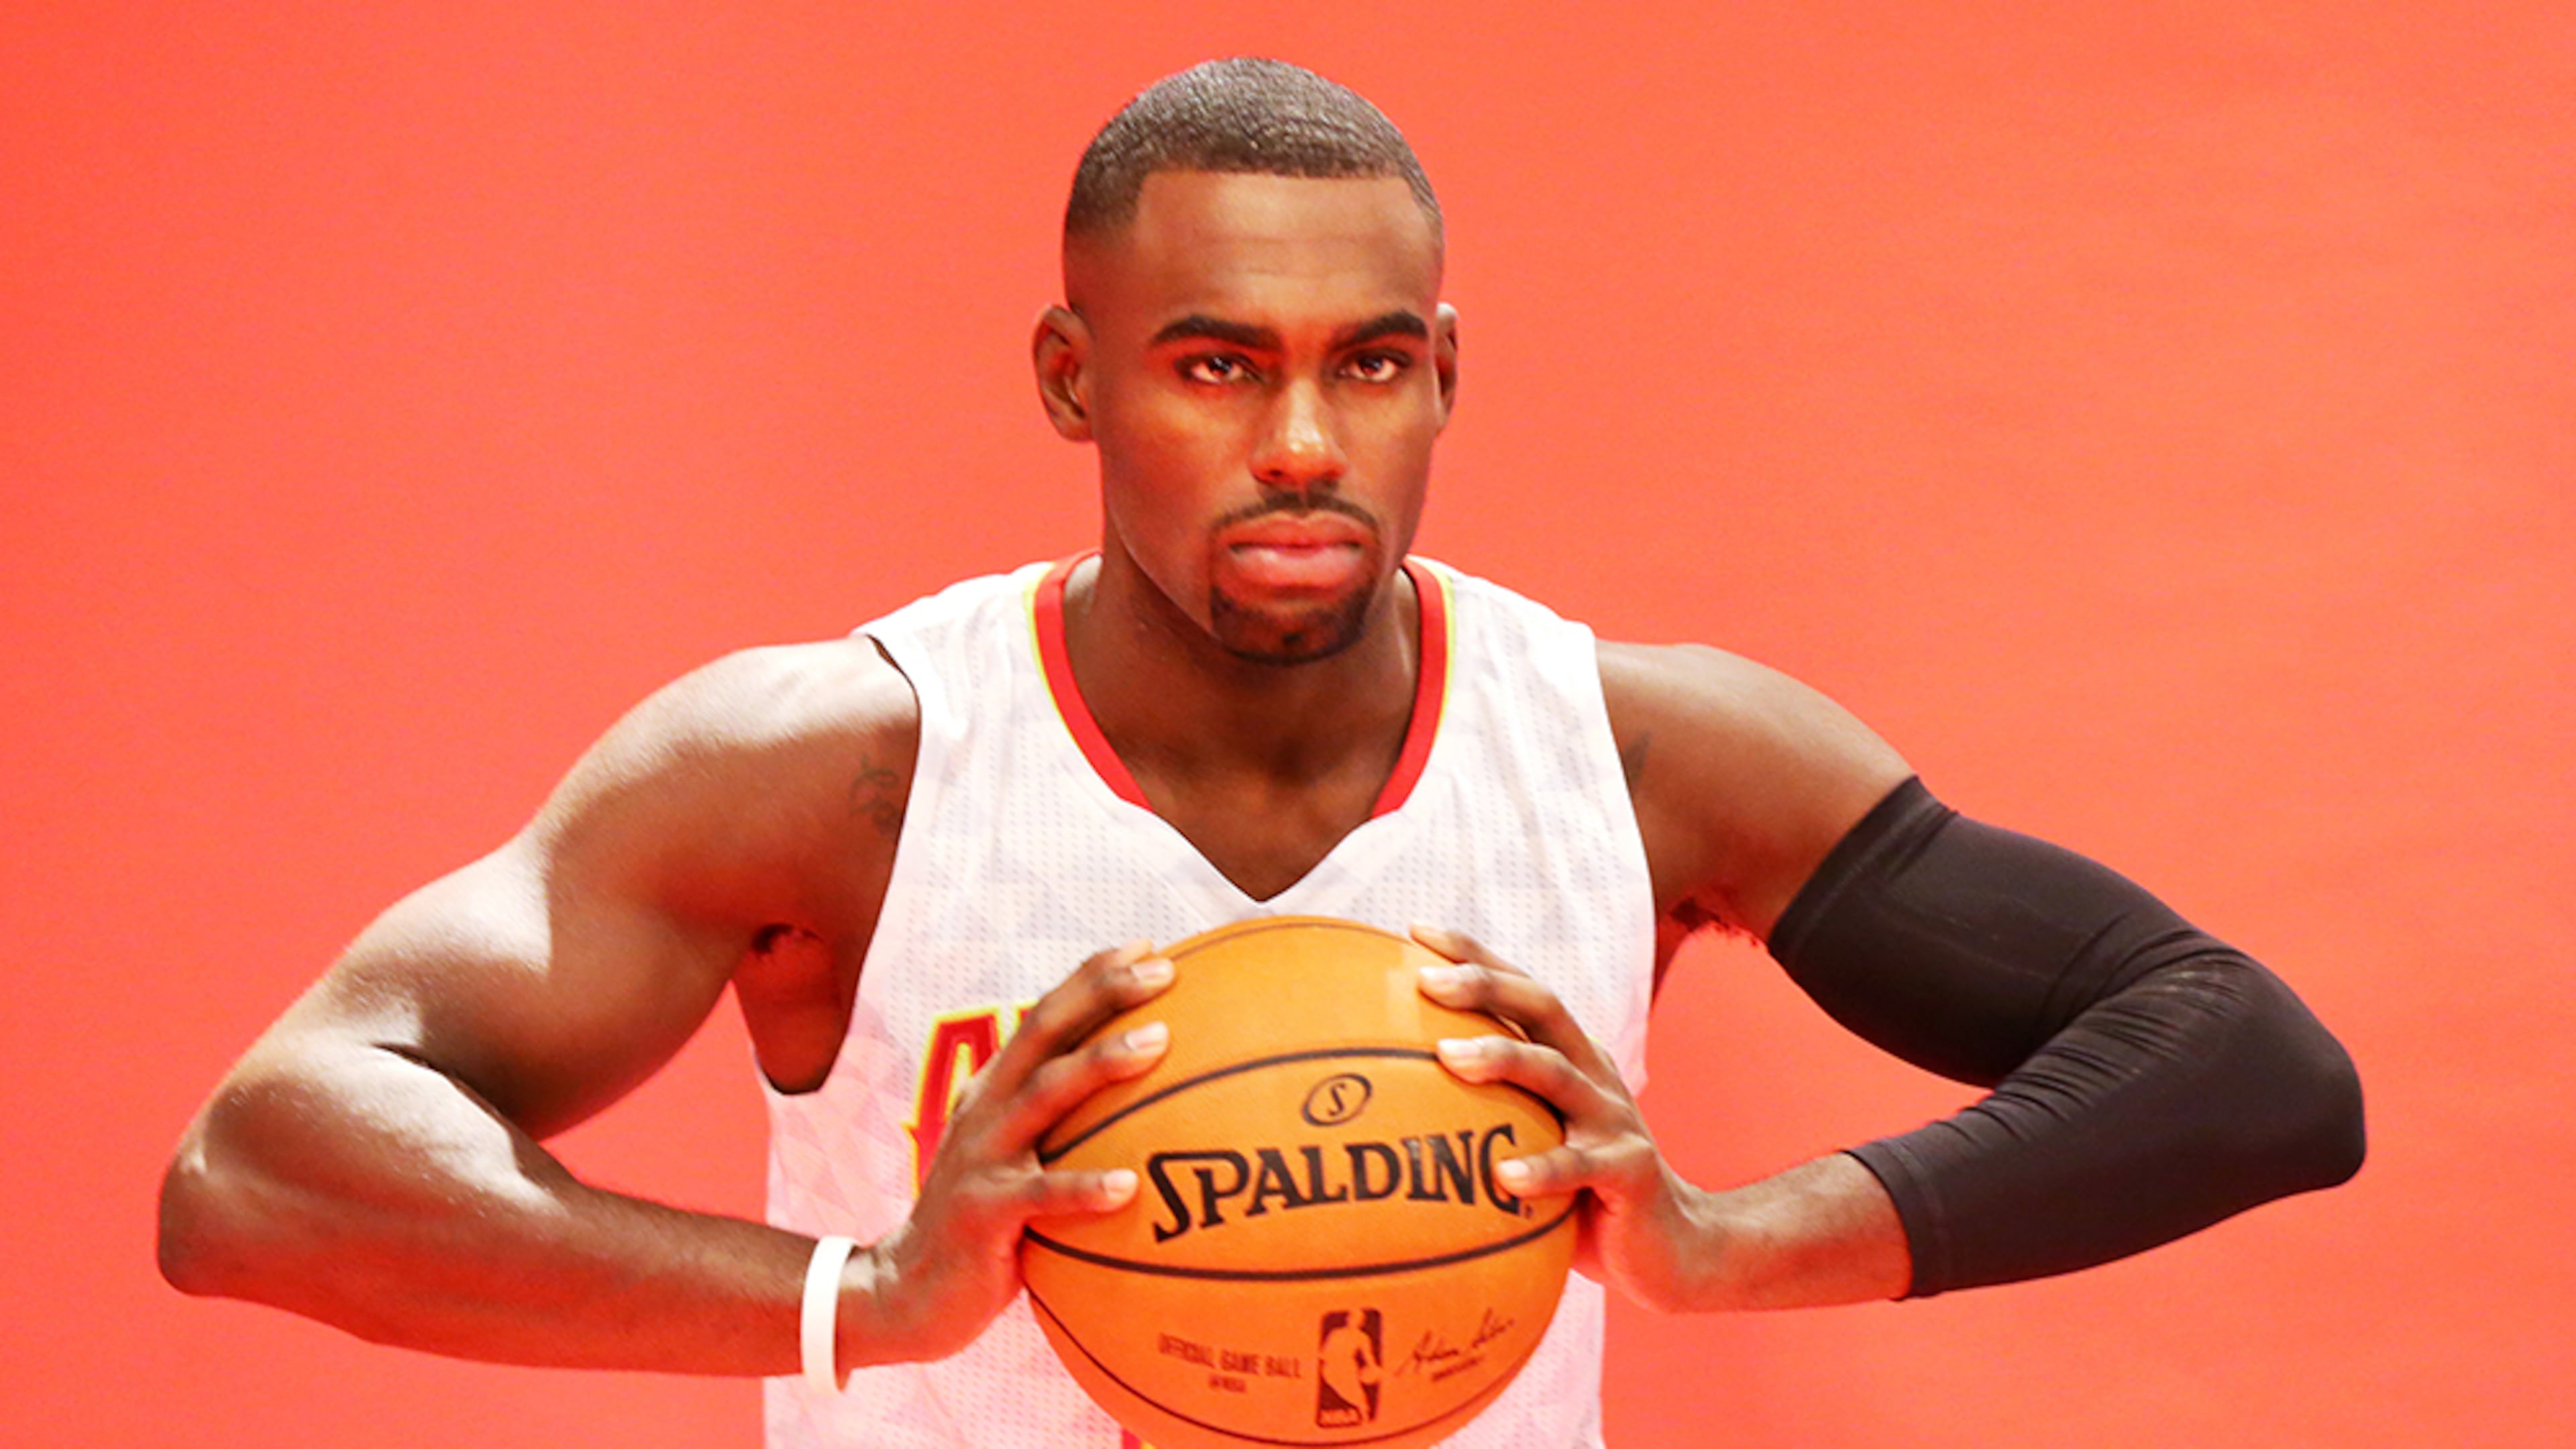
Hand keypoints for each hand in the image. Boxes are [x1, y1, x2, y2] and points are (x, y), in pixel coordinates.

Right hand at [850, 940, 1172, 1366]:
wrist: (907, 1290)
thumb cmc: (985, 1222)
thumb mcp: (1017, 1158)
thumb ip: (1062, 1124)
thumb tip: (1145, 1102)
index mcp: (996, 1089)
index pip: (1046, 1016)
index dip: (1093, 977)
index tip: (1149, 947)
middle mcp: (986, 1109)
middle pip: (1044, 1032)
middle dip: (1101, 993)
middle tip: (1163, 971)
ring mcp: (982, 1158)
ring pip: (1045, 1095)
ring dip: (1101, 1062)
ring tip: (1158, 1044)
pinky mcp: (983, 1213)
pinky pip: (1040, 1197)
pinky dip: (1083, 1188)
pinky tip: (1128, 1186)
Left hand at [1410, 926, 1718, 1313]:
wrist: (1670, 1247)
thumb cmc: (1579, 1193)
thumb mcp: (1534, 1138)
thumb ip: (1485, 1113)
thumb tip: (1387, 1103)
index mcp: (1569, 1056)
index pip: (1520, 989)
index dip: (1474, 954)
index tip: (1415, 931)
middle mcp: (1593, 1073)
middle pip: (1543, 1007)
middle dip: (1485, 984)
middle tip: (1426, 981)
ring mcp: (1614, 1119)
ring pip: (1557, 1073)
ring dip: (1503, 1057)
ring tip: (1449, 1056)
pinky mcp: (1629, 1170)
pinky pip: (1582, 1166)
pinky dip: (1543, 1168)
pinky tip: (1503, 1177)